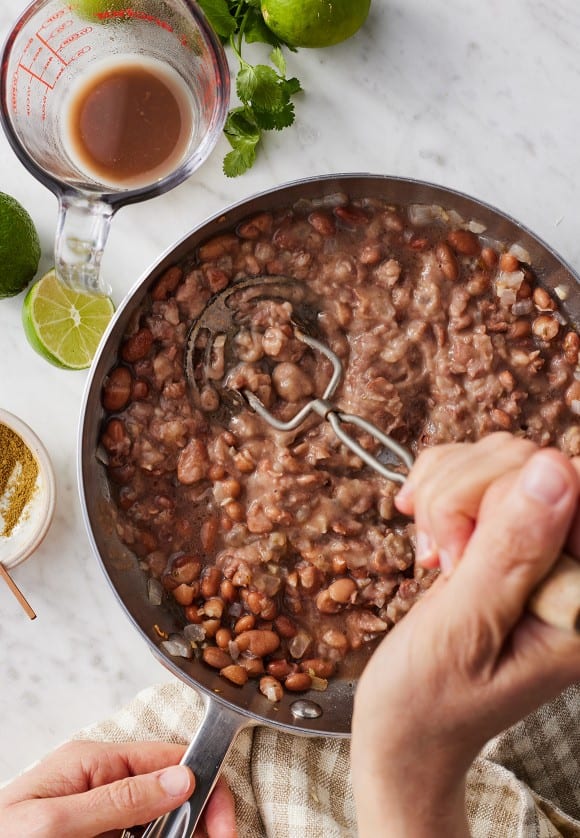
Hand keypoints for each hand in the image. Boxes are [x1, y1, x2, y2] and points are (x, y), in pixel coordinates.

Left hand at [0, 740, 236, 837]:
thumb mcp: (56, 824)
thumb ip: (120, 800)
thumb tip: (182, 778)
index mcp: (94, 761)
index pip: (169, 758)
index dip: (206, 787)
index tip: (224, 829)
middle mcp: (101, 781)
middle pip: (170, 793)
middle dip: (196, 821)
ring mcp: (99, 814)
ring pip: (159, 822)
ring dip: (179, 833)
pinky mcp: (96, 835)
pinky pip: (138, 836)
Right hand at [351, 434, 579, 837]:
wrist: (404, 727)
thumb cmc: (428, 701)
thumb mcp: (465, 630)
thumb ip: (510, 551)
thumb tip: (553, 468)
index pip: (569, 485)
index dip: (502, 497)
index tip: (461, 550)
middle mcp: (573, 566)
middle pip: (528, 461)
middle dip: (463, 498)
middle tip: (444, 559)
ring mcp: (540, 548)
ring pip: (497, 456)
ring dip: (445, 497)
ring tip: (437, 557)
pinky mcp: (507, 534)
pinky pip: (473, 467)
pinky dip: (437, 492)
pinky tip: (431, 539)